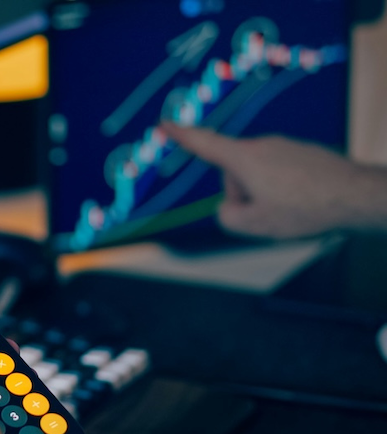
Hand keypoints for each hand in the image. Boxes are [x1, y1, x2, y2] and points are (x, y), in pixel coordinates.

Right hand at [162, 122, 386, 238]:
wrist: (355, 195)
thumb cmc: (305, 208)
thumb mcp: (254, 224)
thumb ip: (227, 216)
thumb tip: (229, 207)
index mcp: (244, 159)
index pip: (204, 144)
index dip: (181, 135)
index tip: (165, 123)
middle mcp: (263, 145)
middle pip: (235, 173)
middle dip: (243, 194)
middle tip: (266, 213)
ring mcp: (285, 146)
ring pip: (259, 175)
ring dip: (266, 194)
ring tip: (292, 209)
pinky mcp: (303, 152)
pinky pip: (281, 173)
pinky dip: (286, 189)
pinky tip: (304, 202)